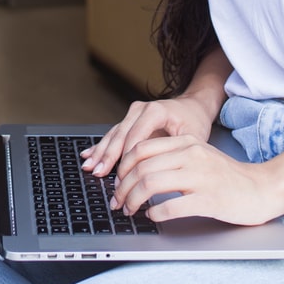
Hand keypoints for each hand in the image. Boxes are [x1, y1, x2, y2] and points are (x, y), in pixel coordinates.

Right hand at [80, 96, 215, 179]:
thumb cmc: (194, 120)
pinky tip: (89, 155)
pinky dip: (102, 146)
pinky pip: (114, 135)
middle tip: (98, 173)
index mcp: (155, 111)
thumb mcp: (193, 136)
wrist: (193, 106)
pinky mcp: (129, 121)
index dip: (127, 158)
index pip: (136, 137)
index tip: (122, 176)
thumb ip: (177, 153)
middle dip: (107, 157)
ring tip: (89, 166)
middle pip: (120, 135)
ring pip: (113, 135)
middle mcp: (141, 110)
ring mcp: (133, 114)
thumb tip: (165, 175)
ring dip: (100, 152)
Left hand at [110, 135, 283, 226]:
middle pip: (141, 167)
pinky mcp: (208, 200)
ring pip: (151, 185)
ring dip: (134, 200)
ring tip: (131, 210)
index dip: (123, 167)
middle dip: (123, 187)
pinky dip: (155, 214)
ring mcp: (200, 177)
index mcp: (187, 143)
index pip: (141, 148)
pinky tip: (152, 217)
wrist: (263, 188)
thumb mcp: (199, 155)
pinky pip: (171, 207)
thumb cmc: (228, 176)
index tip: (118, 182)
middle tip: (119, 201)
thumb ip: (172, 157)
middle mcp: (192, 155)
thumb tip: (136, 171)